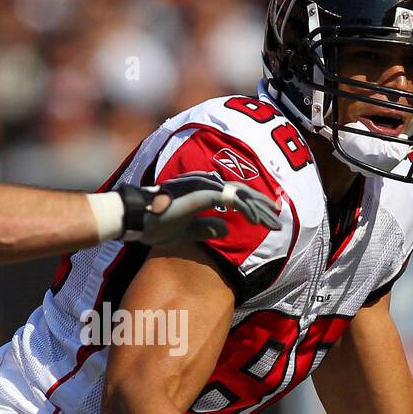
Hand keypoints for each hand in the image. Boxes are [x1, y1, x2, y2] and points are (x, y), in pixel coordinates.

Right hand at [118, 172, 280, 245]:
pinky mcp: (203, 194)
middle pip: (241, 192)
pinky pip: (232, 201)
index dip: (252, 203)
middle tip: (277, 217)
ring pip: (241, 195)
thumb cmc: (154, 223)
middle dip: (261, 205)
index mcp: (201, 189)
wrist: (135, 218)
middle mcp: (205, 183)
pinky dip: (247, 210)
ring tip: (274, 222)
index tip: (266, 215)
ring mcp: (204, 186)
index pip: (233, 194)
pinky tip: (258, 221)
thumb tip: (227, 228)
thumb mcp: (186, 230)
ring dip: (259, 209)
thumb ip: (206, 227)